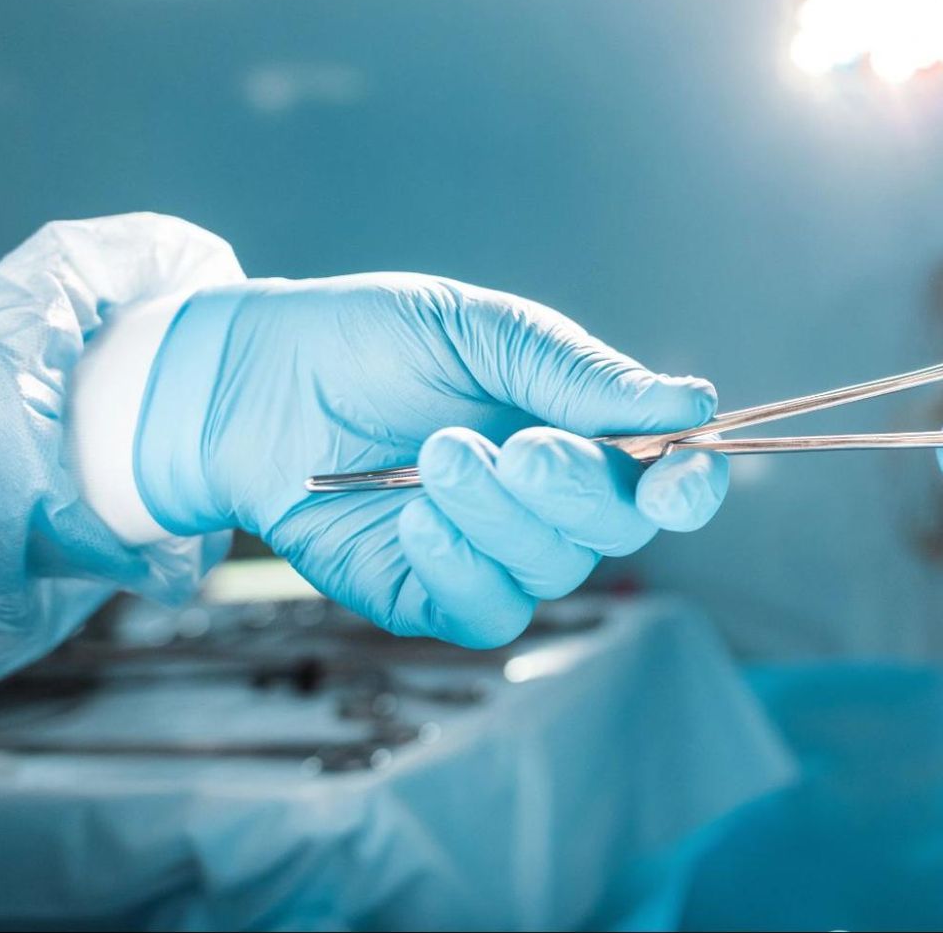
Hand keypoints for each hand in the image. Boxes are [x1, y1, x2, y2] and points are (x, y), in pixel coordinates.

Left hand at [136, 275, 725, 647]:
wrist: (251, 380)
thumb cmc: (371, 340)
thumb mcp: (481, 329)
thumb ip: (579, 374)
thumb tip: (690, 403)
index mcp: (583, 432)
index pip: (671, 481)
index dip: (690, 485)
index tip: (678, 471)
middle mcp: (553, 503)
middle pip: (618, 530)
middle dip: (577, 490)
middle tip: (516, 448)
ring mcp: (494, 554)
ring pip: (552, 570)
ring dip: (501, 517)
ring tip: (435, 453)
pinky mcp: (430, 595)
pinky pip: (484, 612)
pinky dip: (460, 566)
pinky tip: (414, 516)